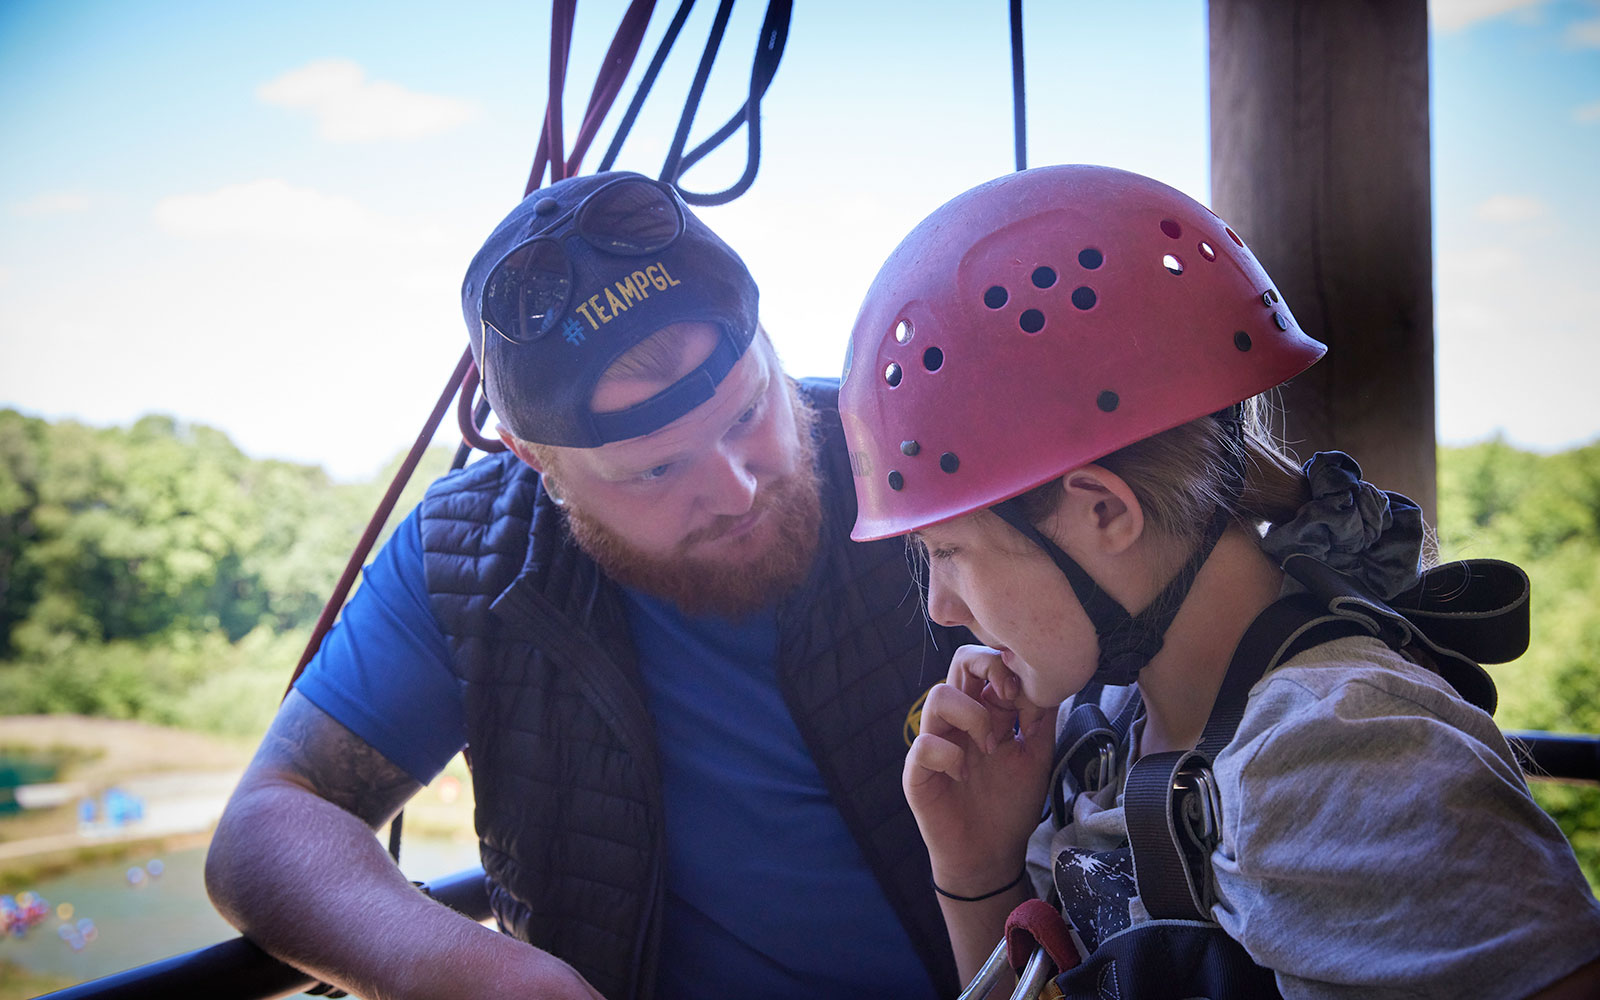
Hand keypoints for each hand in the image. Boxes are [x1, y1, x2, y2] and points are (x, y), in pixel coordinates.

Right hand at [905, 644, 1055, 895]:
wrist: (991, 855)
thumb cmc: (1010, 805)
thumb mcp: (1036, 757)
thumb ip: (1040, 718)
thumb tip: (1047, 679)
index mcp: (984, 711)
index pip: (986, 663)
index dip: (1007, 667)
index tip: (1027, 696)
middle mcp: (957, 720)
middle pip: (958, 662)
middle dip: (987, 668)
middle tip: (1009, 700)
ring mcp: (935, 743)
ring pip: (938, 697)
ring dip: (972, 716)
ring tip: (990, 748)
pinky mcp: (917, 772)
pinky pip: (925, 745)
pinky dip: (949, 755)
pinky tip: (964, 776)